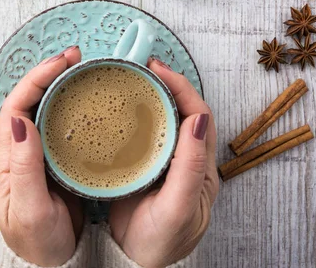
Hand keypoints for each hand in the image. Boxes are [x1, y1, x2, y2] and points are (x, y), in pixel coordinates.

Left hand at [0, 46, 83, 266]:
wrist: (52, 265)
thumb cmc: (37, 243)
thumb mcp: (30, 209)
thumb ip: (24, 167)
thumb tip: (21, 120)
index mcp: (9, 159)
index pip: (16, 106)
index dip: (36, 79)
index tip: (60, 63)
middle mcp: (21, 151)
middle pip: (29, 100)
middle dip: (48, 73)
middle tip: (75, 56)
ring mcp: (38, 154)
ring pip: (44, 108)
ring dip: (60, 84)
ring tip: (81, 68)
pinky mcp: (57, 161)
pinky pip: (61, 124)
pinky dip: (72, 105)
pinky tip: (88, 99)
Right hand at [109, 59, 219, 267]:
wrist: (136, 262)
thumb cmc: (163, 240)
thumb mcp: (178, 207)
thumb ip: (189, 167)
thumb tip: (197, 119)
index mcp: (199, 165)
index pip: (196, 114)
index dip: (180, 87)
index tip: (158, 70)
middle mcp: (183, 158)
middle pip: (180, 110)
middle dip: (165, 84)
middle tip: (142, 67)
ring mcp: (161, 160)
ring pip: (161, 119)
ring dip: (150, 96)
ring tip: (131, 79)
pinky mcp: (140, 165)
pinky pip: (141, 132)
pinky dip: (132, 114)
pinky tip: (116, 109)